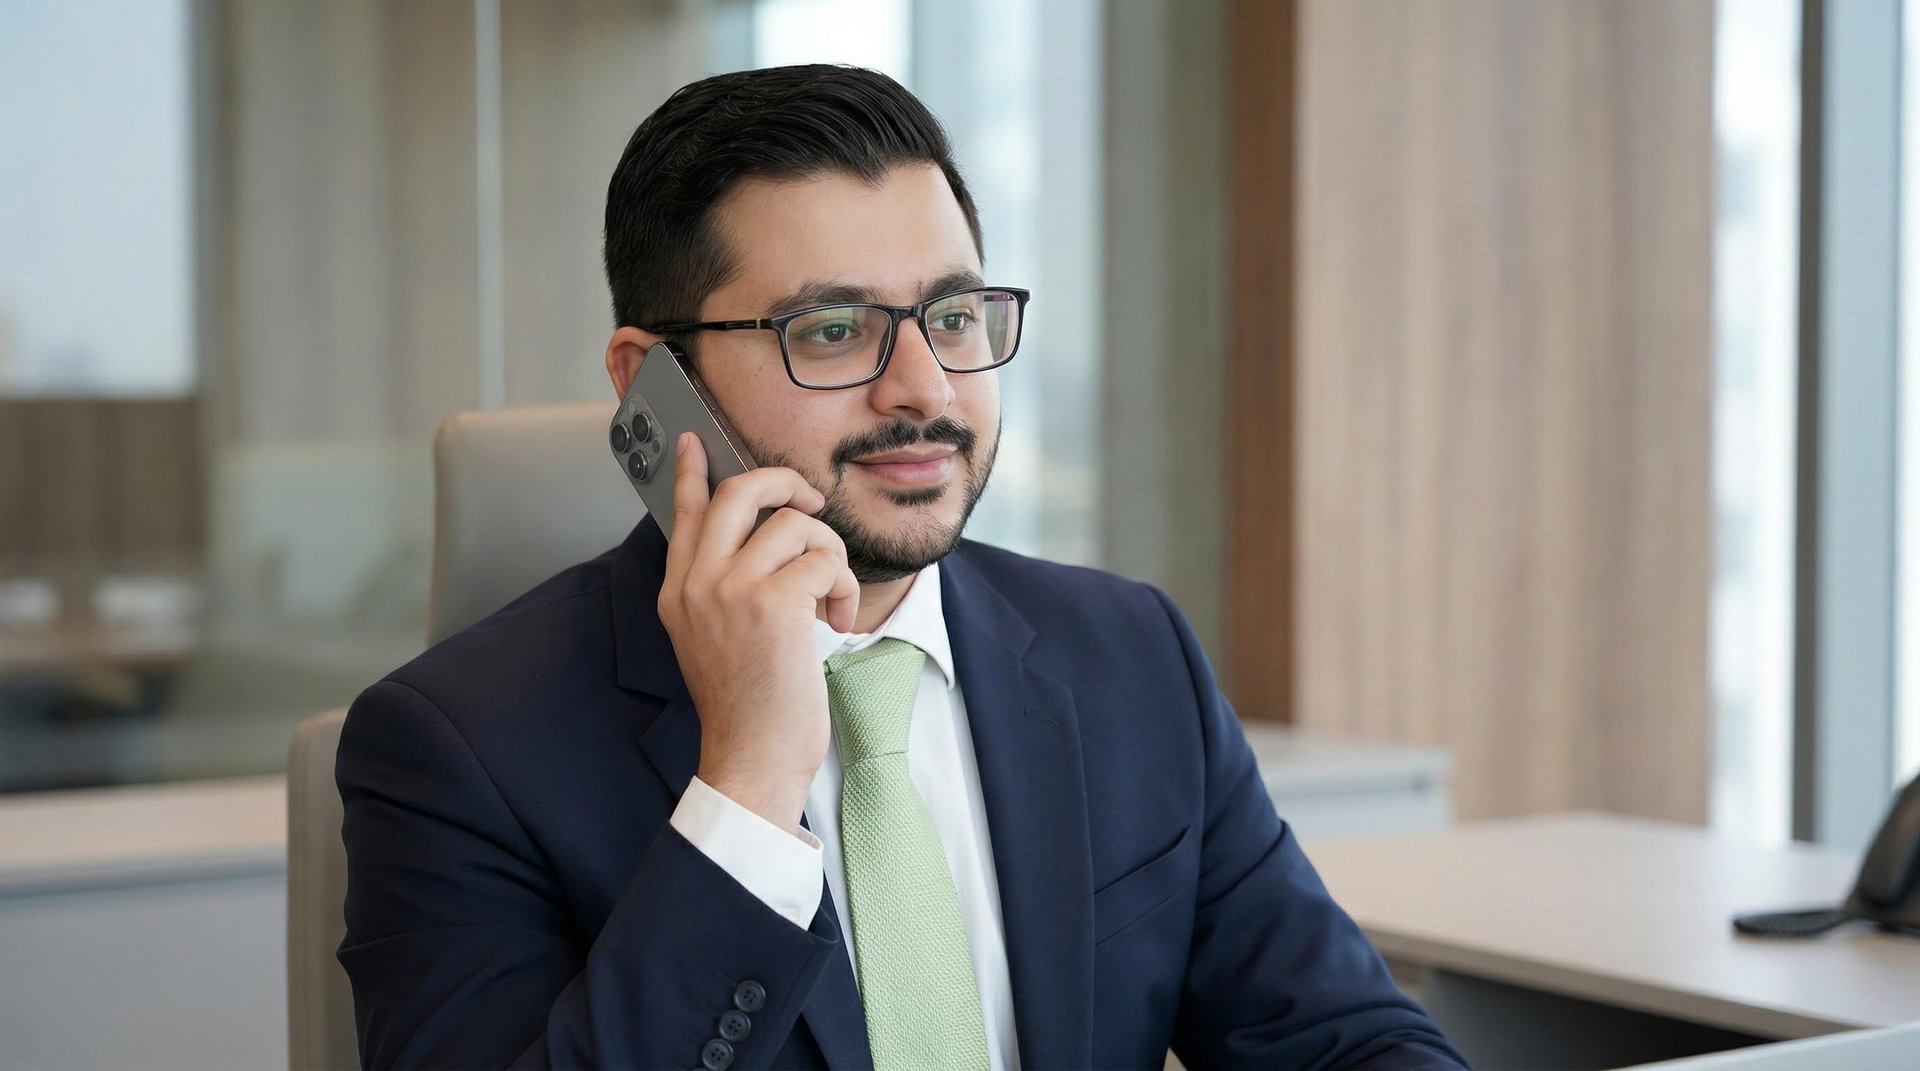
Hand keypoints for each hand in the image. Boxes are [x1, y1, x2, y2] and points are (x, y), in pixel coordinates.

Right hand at [657, 433, 859, 835]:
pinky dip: (843, 587)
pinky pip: (824, 560)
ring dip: (830, 556)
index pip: (684, 512)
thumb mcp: (714, 639)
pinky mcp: (772, 603)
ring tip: (830, 600)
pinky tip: (837, 622)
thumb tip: (763, 544)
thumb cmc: (749, 707)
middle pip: (739, 492)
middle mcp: (696, 583)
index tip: (696, 441)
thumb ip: (723, 589)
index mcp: (678, 591)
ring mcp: (730, 590)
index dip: (692, 471)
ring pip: (796, 524)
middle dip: (786, 485)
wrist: (752, 759)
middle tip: (813, 506)